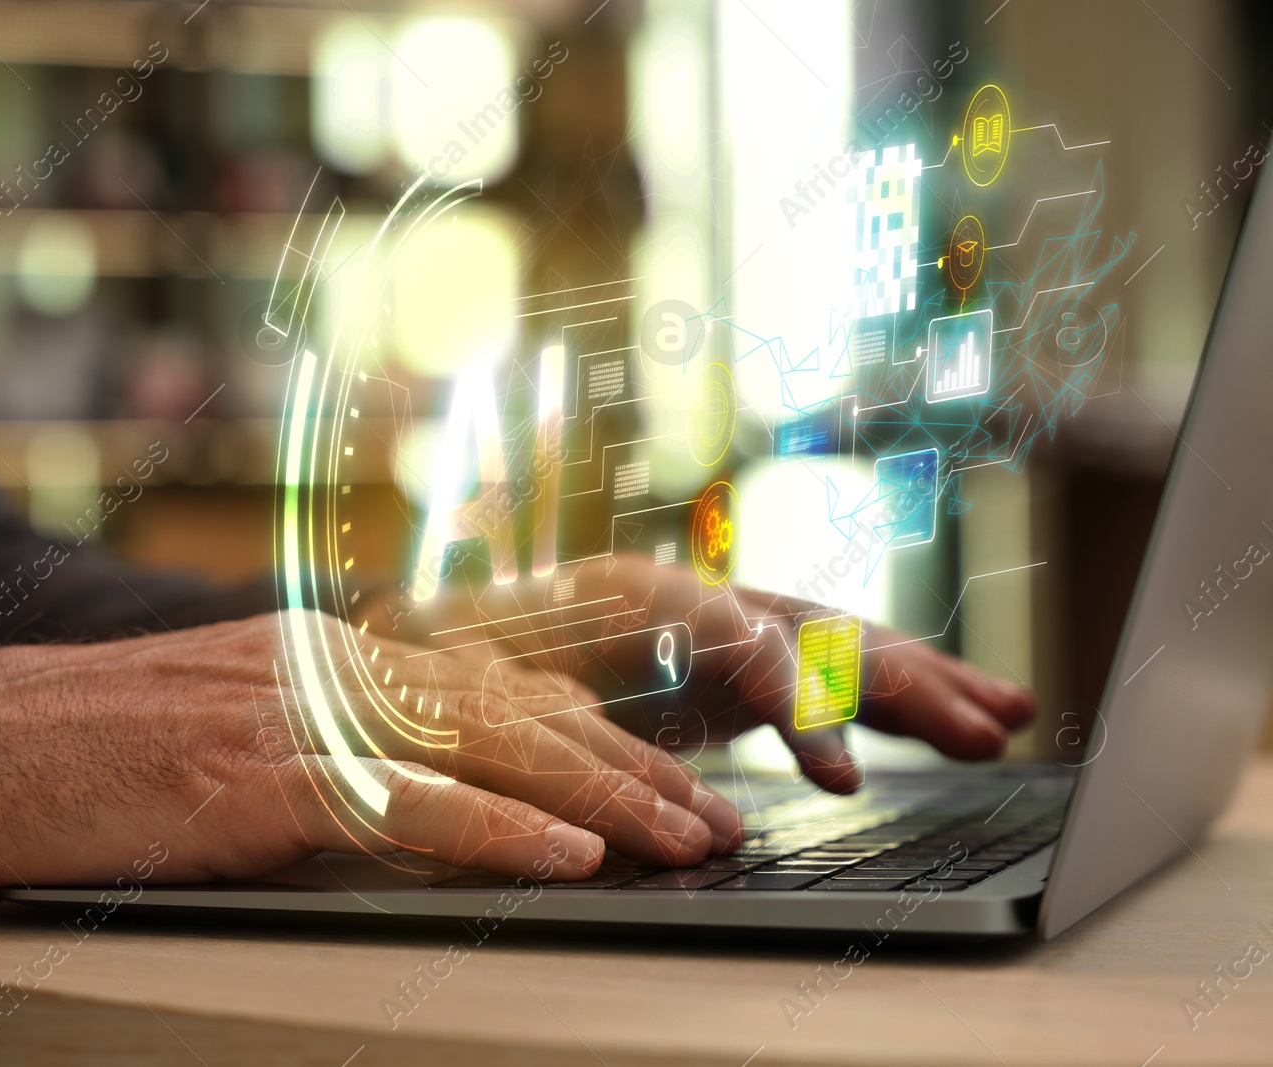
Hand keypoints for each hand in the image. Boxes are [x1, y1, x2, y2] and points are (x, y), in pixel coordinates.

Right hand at [0, 611, 745, 901]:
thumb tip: (426, 783)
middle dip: (632, 763)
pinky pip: (409, 801)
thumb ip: (336, 735)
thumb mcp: (237, 723)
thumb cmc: (98, 749)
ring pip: (489, 743)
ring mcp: (301, 711)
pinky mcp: (262, 773)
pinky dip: (502, 829)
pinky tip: (571, 856)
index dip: (594, 728)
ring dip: (603, 795)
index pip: (497, 683)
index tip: (665, 772)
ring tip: (686, 836)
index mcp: (332, 652)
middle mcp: (333, 664)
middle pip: (520, 706)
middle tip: (715, 812)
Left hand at [387, 554, 1036, 793]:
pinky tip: (949, 730)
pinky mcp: (739, 673)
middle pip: (815, 630)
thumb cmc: (455, 646)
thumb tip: (458, 639)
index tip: (834, 771)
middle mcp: (693, 598)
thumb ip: (485, 651)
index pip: (737, 631)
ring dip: (924, 686)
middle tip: (981, 728)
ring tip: (1003, 721)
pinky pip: (831, 683)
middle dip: (901, 680)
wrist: (452, 638)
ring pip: (842, 649)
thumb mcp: (459, 651)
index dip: (794, 694)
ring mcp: (723, 630)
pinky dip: (887, 708)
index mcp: (629, 590)